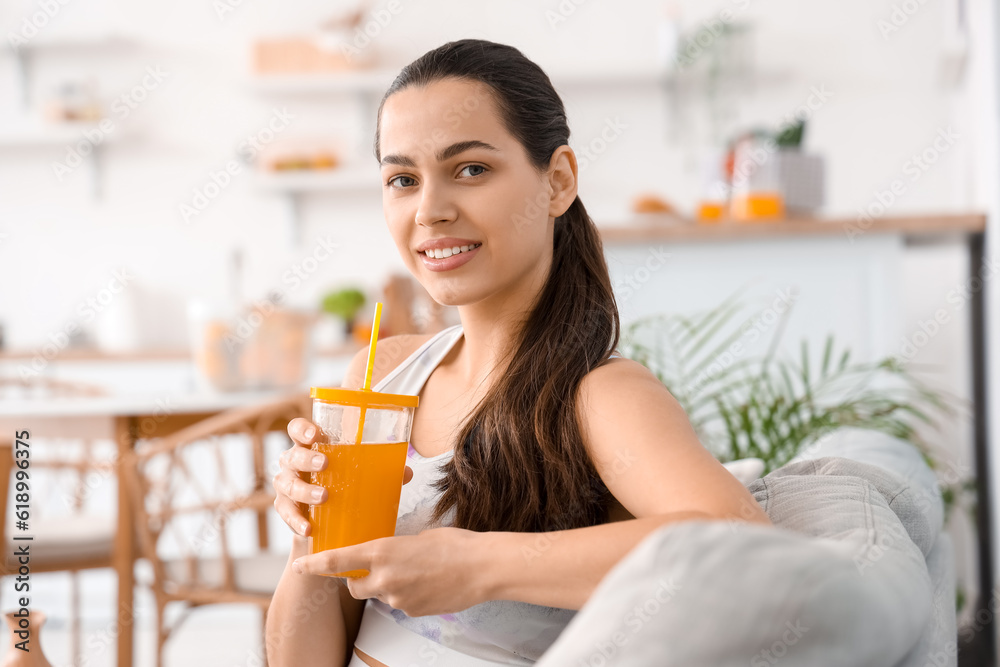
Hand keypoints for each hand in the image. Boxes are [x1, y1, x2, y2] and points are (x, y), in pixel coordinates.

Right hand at [273, 417, 413, 537]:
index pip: (297, 429)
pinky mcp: (284, 508)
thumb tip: (407, 472)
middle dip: (307, 458)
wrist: (322, 522)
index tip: (315, 434)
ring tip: (324, 497)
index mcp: (310, 446)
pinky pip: (285, 513)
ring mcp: (286, 484)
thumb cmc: (341, 485)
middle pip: (292, 455)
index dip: (302, 428)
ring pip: (287, 484)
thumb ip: (380, 471)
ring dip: (304, 490)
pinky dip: (296, 521)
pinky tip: (308, 528)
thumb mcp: (359, 475)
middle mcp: (293, 462)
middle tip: (325, 464)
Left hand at [291, 527, 489, 616]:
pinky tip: (426, 583)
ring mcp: (397, 598)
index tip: (299, 566)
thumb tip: (385, 554)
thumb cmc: (455, 545)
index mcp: (382, 551)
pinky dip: (405, 594)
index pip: (337, 561)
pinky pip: (399, 604)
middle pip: (353, 585)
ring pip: (378, 595)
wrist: (482, 568)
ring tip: (414, 572)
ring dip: (386, 586)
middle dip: (357, 579)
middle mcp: (384, 578)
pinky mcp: (411, 612)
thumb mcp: (416, 536)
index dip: (314, 565)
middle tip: (374, 568)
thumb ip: (394, 547)